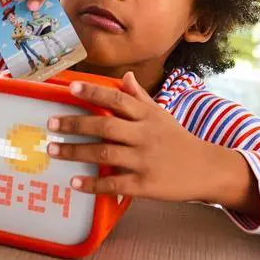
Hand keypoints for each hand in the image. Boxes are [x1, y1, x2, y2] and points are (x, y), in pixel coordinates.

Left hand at [47, 72, 259, 215]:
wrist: (207, 170)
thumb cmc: (179, 140)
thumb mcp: (161, 115)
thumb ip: (140, 97)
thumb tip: (125, 75)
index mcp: (147, 116)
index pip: (117, 99)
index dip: (94, 92)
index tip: (70, 88)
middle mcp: (144, 135)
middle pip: (105, 125)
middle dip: (75, 124)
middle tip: (51, 124)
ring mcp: (144, 160)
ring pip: (105, 153)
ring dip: (76, 152)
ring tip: (53, 150)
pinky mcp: (145, 185)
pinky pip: (114, 183)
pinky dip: (93, 184)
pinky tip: (74, 183)